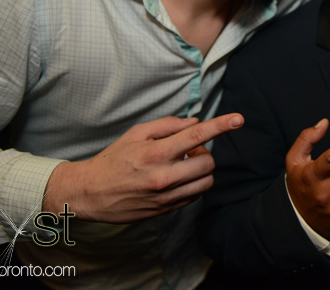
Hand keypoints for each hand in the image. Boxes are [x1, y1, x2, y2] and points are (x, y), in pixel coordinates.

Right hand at [44, 114, 243, 221]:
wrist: (90, 193)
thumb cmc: (113, 159)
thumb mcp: (136, 134)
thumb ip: (168, 125)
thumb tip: (196, 123)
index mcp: (156, 153)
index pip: (197, 136)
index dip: (221, 125)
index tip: (239, 119)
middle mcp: (164, 177)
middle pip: (208, 163)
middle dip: (204, 153)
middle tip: (187, 151)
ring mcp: (166, 197)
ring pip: (206, 182)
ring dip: (201, 170)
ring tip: (182, 165)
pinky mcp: (166, 210)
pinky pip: (195, 195)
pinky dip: (193, 184)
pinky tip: (177, 178)